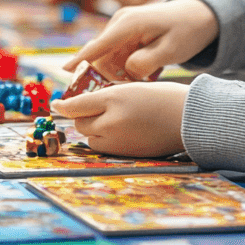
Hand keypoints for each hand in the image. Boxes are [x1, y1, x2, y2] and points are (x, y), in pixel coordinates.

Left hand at [53, 81, 187, 157]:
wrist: (189, 118)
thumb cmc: (160, 98)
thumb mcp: (126, 90)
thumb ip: (97, 98)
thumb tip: (65, 107)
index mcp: (112, 102)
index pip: (78, 106)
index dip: (65, 104)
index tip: (56, 104)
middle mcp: (111, 124)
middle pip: (82, 124)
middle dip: (85, 117)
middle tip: (99, 107)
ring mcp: (119, 143)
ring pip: (92, 138)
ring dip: (95, 130)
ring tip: (114, 119)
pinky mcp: (127, 155)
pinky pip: (106, 149)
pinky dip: (107, 141)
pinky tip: (124, 130)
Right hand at [64, 0, 218, 80]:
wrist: (198, 15)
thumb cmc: (186, 30)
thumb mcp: (171, 50)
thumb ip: (147, 63)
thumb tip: (127, 72)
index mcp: (129, 23)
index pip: (99, 44)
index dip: (81, 59)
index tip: (64, 71)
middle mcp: (120, 22)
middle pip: (100, 54)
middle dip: (103, 75)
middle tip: (117, 94)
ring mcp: (121, 27)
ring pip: (108, 57)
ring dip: (116, 74)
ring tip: (140, 82)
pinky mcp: (125, 35)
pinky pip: (117, 56)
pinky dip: (124, 69)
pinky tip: (143, 75)